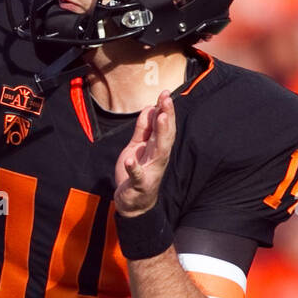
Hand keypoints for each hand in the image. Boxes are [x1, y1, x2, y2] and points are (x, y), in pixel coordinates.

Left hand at [113, 89, 175, 215]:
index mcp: (156, 148)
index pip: (163, 127)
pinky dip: (134, 168)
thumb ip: (143, 129)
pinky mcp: (139, 184)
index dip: (165, 110)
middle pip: (165, 135)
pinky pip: (137, 176)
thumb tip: (149, 108)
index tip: (166, 94)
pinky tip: (130, 160)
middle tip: (167, 99)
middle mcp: (157, 158)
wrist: (133, 203)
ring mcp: (150, 171)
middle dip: (167, 117)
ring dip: (161, 134)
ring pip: (159, 152)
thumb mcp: (137, 146)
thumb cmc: (137, 172)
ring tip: (160, 118)